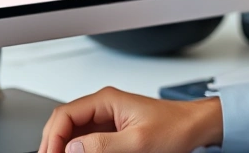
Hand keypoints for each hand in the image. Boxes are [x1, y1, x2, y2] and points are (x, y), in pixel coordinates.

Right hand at [39, 86, 223, 152]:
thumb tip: (72, 148)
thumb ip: (104, 145)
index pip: (65, 115)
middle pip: (64, 123)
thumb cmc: (175, 128)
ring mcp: (107, 119)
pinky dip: (78, 150)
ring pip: (73, 132)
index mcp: (107, 100)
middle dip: (54, 143)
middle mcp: (104, 107)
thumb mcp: (138, 141)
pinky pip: (86, 140)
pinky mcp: (112, 131)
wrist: (194, 127)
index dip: (53, 137)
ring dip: (65, 147)